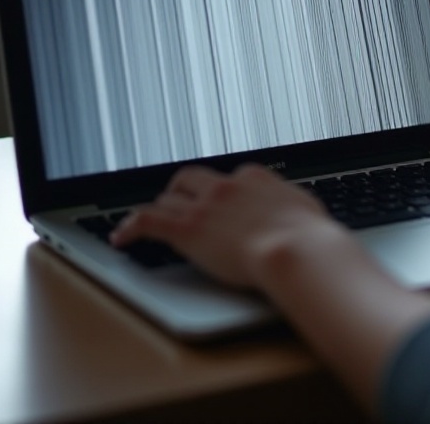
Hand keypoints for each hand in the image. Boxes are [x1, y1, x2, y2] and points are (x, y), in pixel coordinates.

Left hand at [110, 163, 341, 289]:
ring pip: (168, 198)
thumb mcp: (306, 209)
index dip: (219, 193)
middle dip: (181, 191)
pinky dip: (130, 227)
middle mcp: (226, 185)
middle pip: (191, 179)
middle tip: (176, 205)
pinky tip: (120, 237)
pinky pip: (148, 220)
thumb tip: (297, 209)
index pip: (228, 178)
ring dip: (158, 209)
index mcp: (254, 178)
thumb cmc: (308, 237)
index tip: (217, 205)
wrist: (296, 250)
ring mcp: (205, 205)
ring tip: (148, 223)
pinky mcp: (187, 229)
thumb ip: (293, 205)